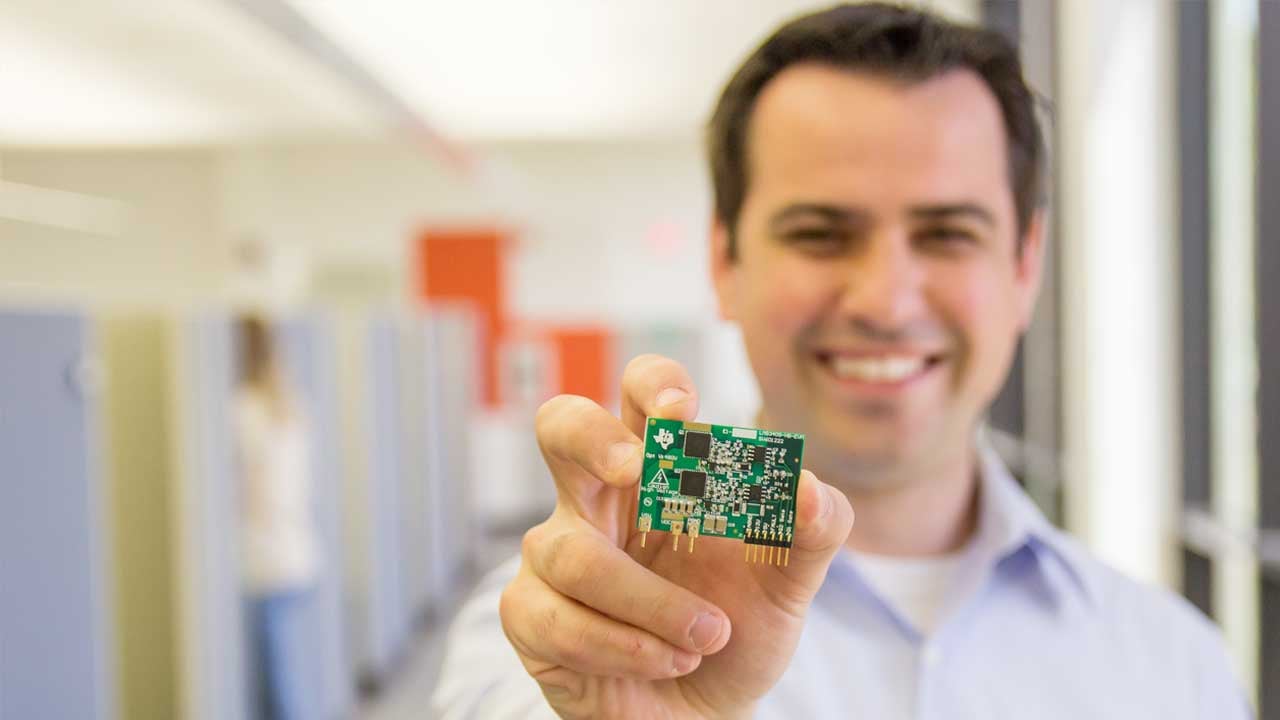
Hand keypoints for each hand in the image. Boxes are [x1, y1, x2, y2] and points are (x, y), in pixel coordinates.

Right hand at [500, 355, 854, 718]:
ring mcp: (555, 553)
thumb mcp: (790, 582)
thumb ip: (816, 529)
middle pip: (560, 425)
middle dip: (591, 439)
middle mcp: (598, 498)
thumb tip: (808, 489)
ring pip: (574, 553)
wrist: (706, 717)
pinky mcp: (531, 614)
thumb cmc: (735, 629)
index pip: (640, 394)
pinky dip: (622, 647)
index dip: (654, 386)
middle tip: (636, 469)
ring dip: (650, 603)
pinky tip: (665, 662)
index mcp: (660, 470)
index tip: (682, 411)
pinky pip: (556, 619)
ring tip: (706, 638)